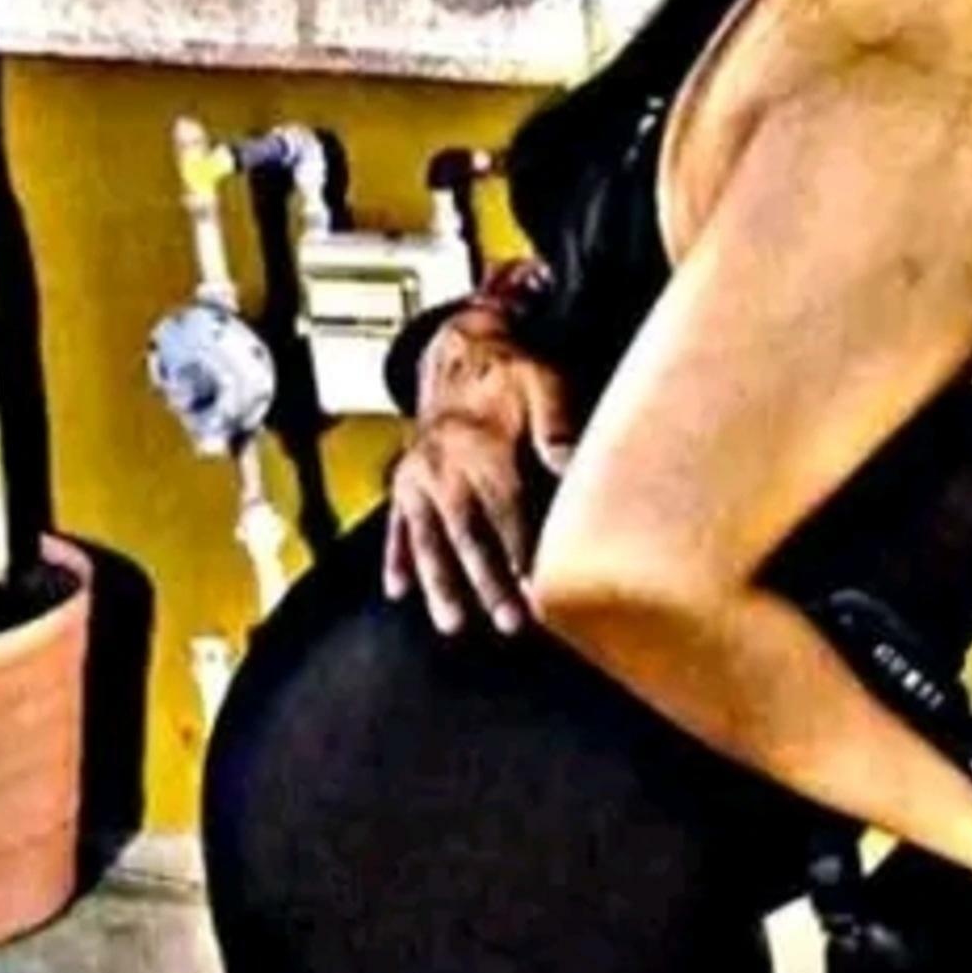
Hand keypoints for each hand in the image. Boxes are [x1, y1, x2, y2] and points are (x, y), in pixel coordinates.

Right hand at [381, 316, 578, 635]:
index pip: (509, 515)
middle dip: (489, 585)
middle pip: (470, 538)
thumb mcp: (544, 384)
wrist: (458, 348)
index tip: (541, 591)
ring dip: (440, 586)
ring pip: (429, 541)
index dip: (525, 554)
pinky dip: (396, 557)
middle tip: (509, 623)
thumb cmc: (510, 371)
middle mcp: (445, 470)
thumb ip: (558, 428)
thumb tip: (575, 467)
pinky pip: (397, 524)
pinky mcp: (403, 480)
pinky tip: (397, 590)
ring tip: (452, 624)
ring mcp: (419, 478)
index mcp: (484, 451)